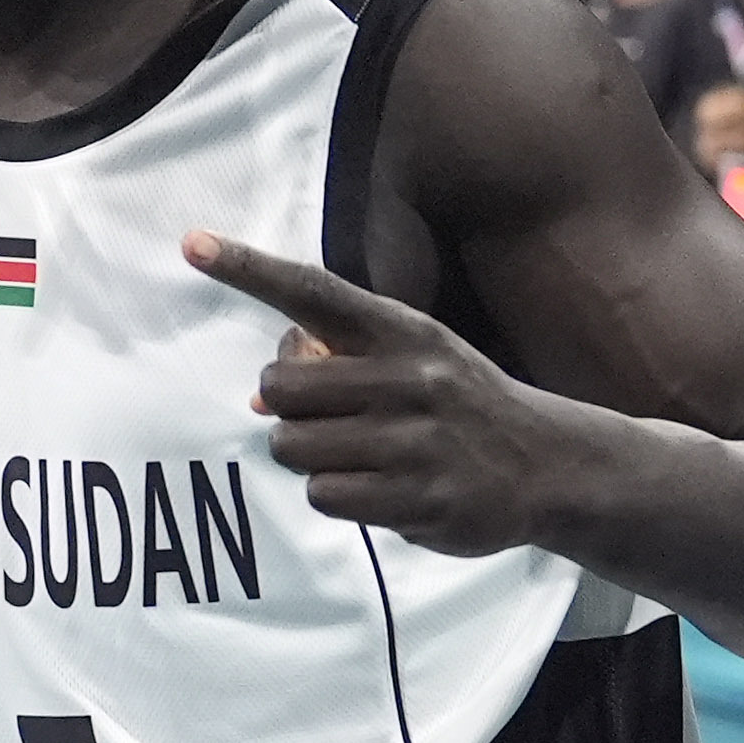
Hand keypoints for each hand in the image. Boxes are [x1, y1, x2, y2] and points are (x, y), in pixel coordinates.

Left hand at [186, 233, 567, 558]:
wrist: (551, 463)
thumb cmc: (454, 402)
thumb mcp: (413, 356)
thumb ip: (336, 361)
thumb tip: (257, 399)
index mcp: (403, 332)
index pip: (313, 291)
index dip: (249, 268)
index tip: (193, 244)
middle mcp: (410, 379)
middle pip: (279, 389)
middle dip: (287, 409)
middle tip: (332, 417)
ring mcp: (417, 442)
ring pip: (293, 447)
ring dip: (312, 456)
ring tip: (363, 454)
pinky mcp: (420, 499)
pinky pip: (324, 496)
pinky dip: (338, 496)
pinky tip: (383, 487)